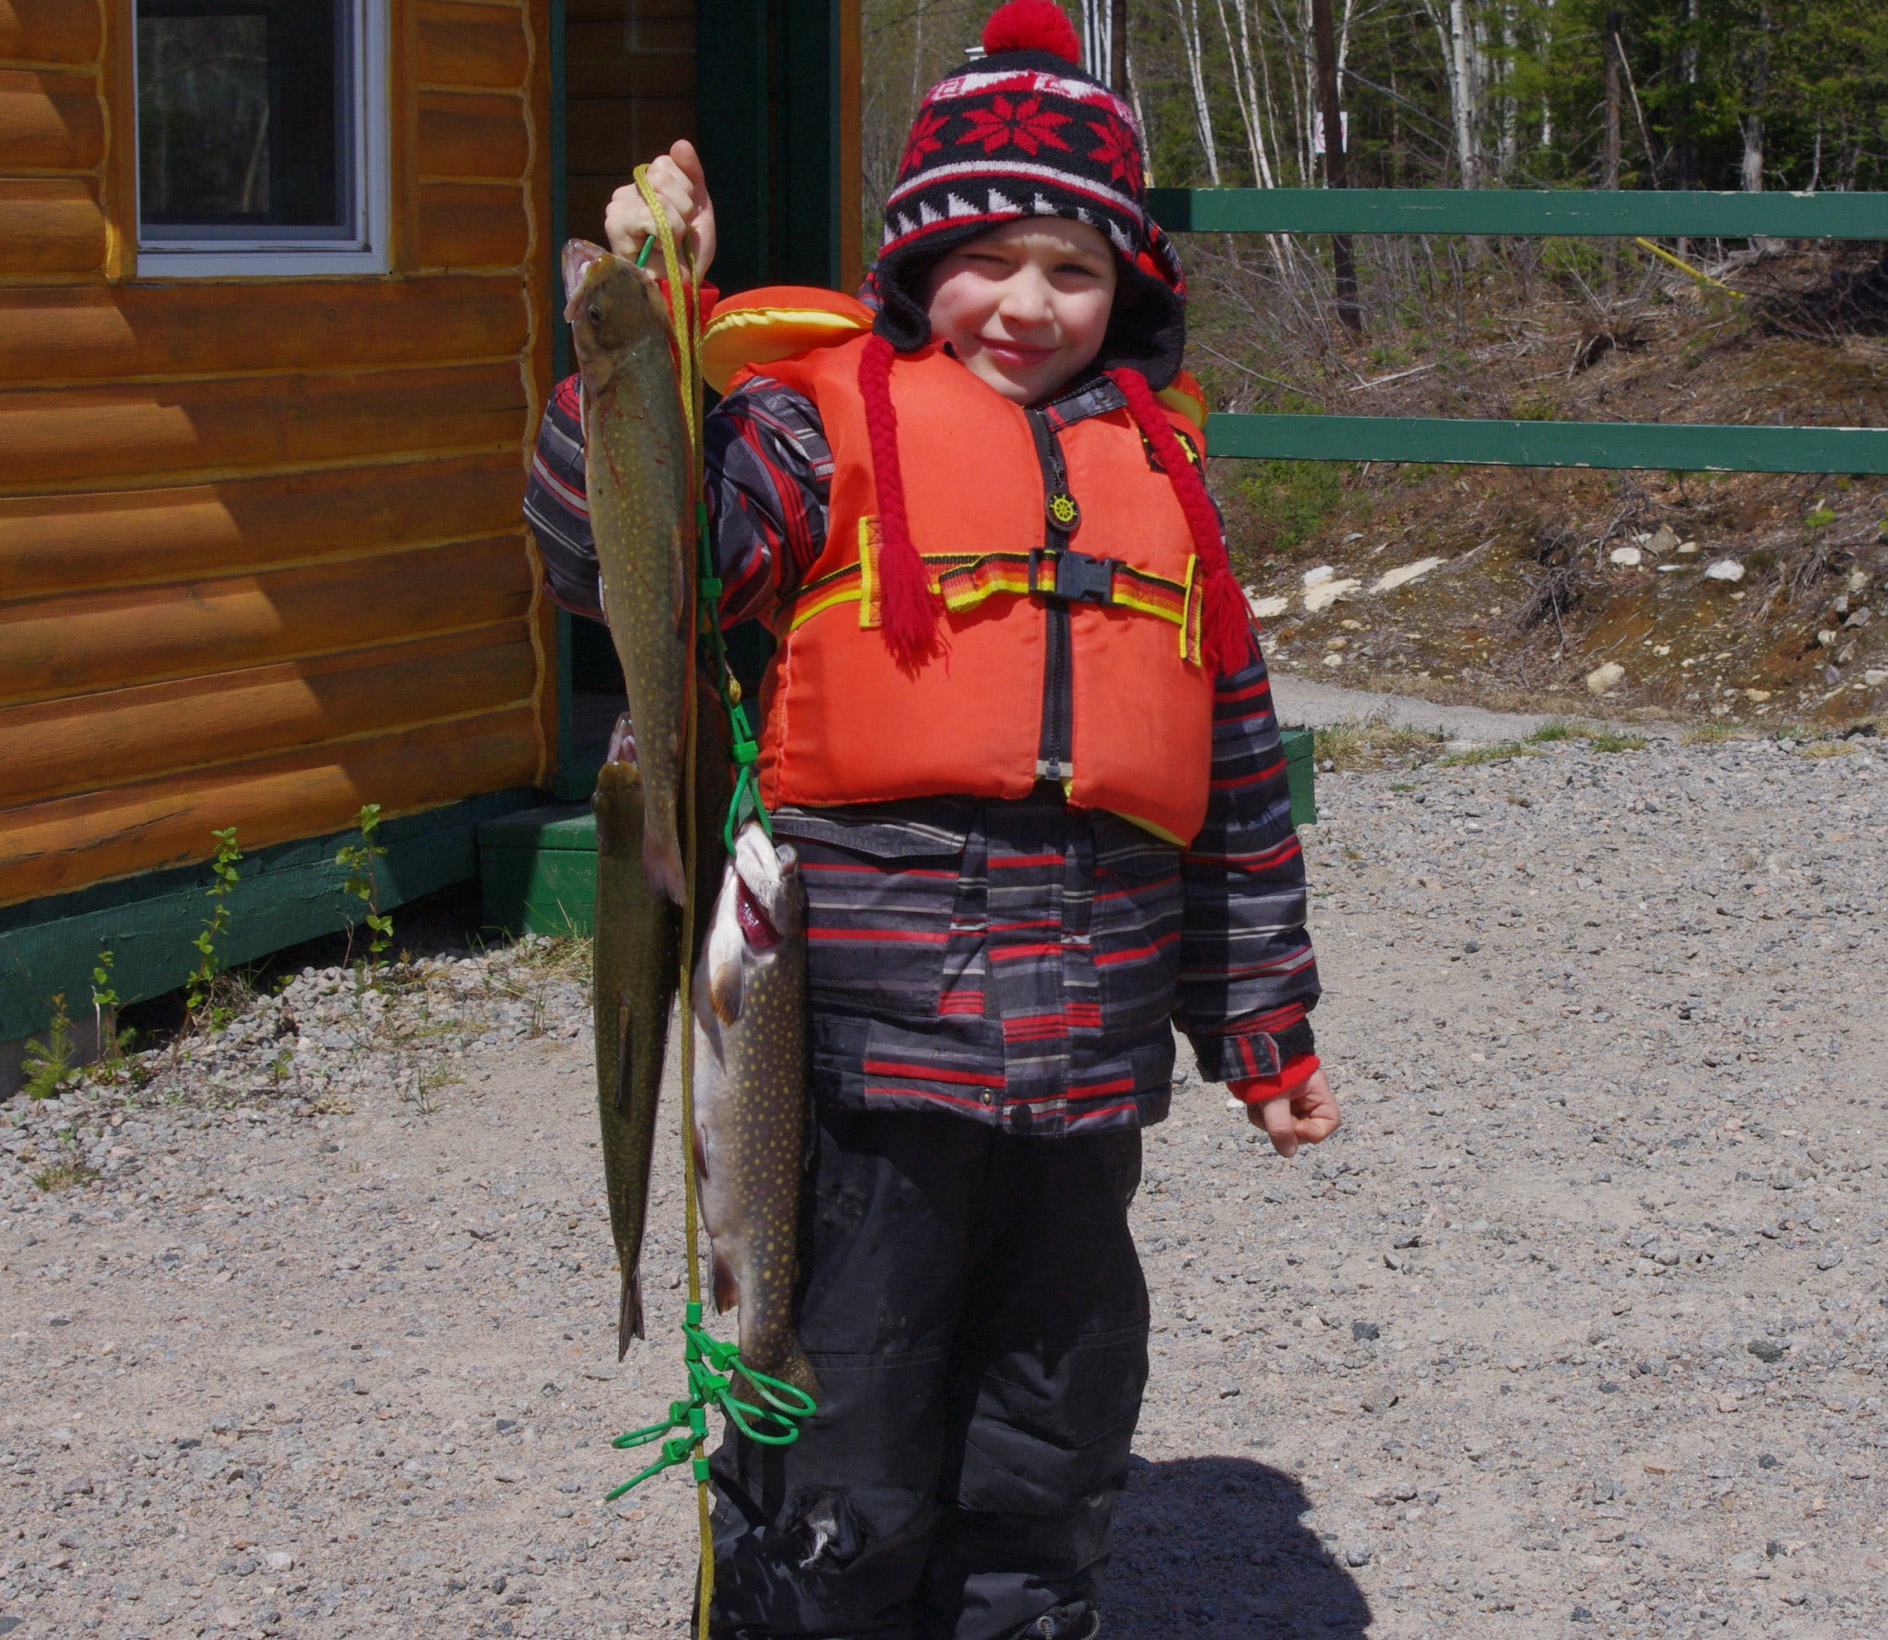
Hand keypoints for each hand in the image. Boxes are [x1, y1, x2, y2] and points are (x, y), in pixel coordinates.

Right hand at [603, 139, 715, 275]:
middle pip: (662, 174)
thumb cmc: (688, 252)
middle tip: (678, 233)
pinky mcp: (616, 226)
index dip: (687, 190)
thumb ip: (692, 173)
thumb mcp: (699, 208)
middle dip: (684, 207)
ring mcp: (617, 209)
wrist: (682, 286)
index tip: (686, 217)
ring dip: (677, 223)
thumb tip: (680, 143)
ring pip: (660, 195)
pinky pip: (652, 215)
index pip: (666, 163)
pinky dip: (668, 234)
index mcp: (643, 186)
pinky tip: (659, 248)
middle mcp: (626, 194)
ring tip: (670, 242)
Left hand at [1247, 1068, 1339, 1157]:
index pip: (1329, 1122)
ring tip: (1257, 1104)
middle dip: (1283, 1125)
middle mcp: (1307, 1097)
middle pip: (1303, 1128)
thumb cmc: (1267, 1067)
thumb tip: (1288, 1153)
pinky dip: (1259, 1114)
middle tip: (1269, 1115)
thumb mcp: (1274, 1098)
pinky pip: (1270, 1119)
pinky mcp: (1274, 1099)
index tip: (1294, 1129)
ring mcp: (1290, 1099)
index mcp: (1317, 1091)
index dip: (1313, 1132)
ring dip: (1267, 1120)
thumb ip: (1281, 1127)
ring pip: (1283, 1125)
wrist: (1245, 1044)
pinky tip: (1252, 1103)